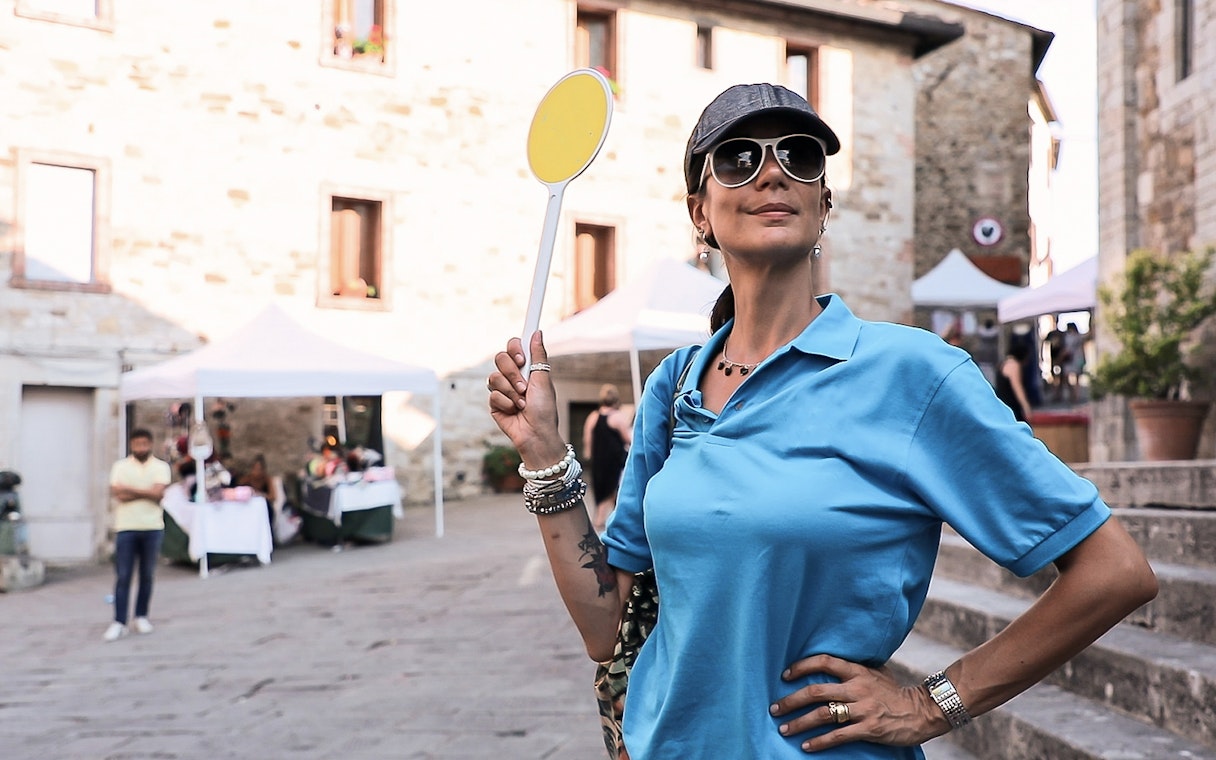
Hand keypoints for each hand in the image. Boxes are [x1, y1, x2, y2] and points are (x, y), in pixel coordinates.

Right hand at [486, 332, 565, 467]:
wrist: (536, 433)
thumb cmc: (544, 409)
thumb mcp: (543, 380)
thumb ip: (538, 356)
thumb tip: (537, 332)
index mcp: (526, 368)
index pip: (513, 347)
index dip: (514, 348)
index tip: (521, 358)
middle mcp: (512, 376)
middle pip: (500, 358)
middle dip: (512, 373)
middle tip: (524, 386)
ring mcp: (502, 389)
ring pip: (494, 377)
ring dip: (511, 391)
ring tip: (522, 403)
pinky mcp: (494, 402)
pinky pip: (493, 394)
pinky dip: (506, 403)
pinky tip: (514, 411)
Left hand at [769, 654, 945, 751]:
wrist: (922, 711)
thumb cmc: (896, 692)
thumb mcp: (876, 673)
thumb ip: (855, 669)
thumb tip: (831, 663)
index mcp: (858, 671)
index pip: (825, 661)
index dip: (802, 666)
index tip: (785, 675)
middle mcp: (858, 688)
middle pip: (816, 692)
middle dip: (791, 701)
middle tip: (775, 708)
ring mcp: (863, 709)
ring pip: (824, 715)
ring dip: (800, 723)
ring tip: (784, 729)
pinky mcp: (869, 729)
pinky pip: (839, 736)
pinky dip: (820, 742)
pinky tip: (806, 746)